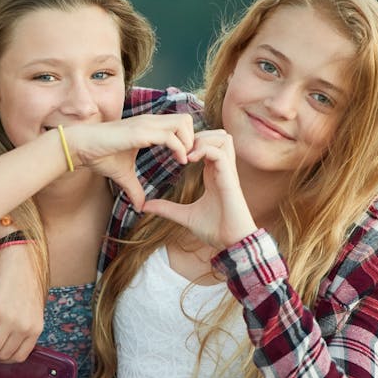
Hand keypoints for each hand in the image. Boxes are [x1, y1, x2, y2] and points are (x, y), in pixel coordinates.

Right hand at [0, 242, 43, 362]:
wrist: (20, 258)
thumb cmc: (24, 281)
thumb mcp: (32, 308)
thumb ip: (24, 326)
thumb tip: (6, 343)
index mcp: (36, 328)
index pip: (18, 357)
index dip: (2, 360)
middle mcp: (24, 327)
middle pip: (1, 355)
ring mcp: (10, 320)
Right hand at [67, 113, 195, 209]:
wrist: (81, 147)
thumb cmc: (99, 155)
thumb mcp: (123, 175)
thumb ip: (134, 189)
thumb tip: (140, 206)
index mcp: (148, 127)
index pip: (179, 124)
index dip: (187, 140)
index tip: (187, 160)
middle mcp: (150, 122)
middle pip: (186, 120)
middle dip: (193, 139)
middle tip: (191, 159)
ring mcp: (146, 125)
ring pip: (182, 123)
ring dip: (189, 142)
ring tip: (186, 160)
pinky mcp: (140, 132)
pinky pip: (170, 136)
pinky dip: (179, 148)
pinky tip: (180, 162)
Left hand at [142, 130, 256, 248]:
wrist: (232, 243)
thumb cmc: (215, 230)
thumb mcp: (185, 216)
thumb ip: (166, 208)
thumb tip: (144, 207)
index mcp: (214, 174)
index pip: (209, 144)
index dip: (192, 141)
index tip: (174, 151)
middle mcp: (223, 169)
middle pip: (218, 134)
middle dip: (198, 134)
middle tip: (180, 148)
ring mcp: (228, 173)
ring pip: (223, 138)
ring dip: (204, 140)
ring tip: (187, 153)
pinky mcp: (231, 179)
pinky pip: (220, 153)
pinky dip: (205, 151)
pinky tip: (190, 160)